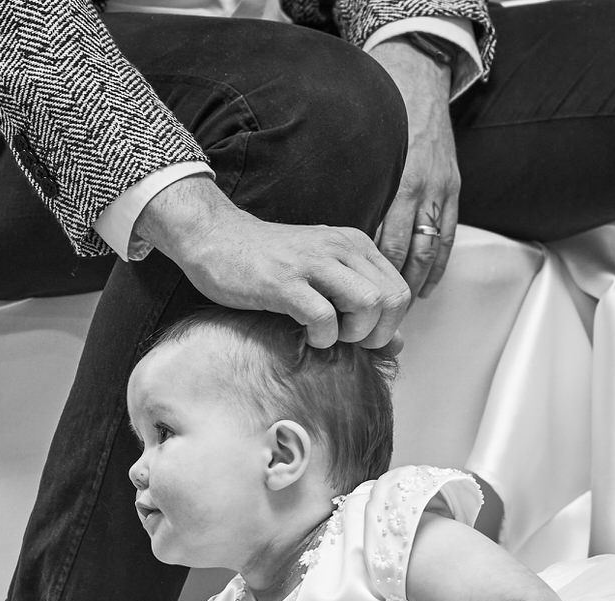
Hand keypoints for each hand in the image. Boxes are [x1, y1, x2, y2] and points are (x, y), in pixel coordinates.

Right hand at [136, 176, 409, 348]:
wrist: (214, 239)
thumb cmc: (270, 264)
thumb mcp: (325, 277)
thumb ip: (362, 306)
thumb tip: (398, 346)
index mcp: (355, 245)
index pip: (400, 291)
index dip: (388, 324)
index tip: (361, 333)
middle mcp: (340, 248)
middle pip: (391, 300)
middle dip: (376, 332)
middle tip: (348, 339)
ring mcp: (312, 263)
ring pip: (368, 304)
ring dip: (353, 333)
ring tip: (328, 334)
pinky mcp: (284, 282)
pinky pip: (325, 317)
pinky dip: (322, 336)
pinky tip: (306, 334)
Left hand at [371, 39, 460, 299]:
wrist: (417, 78)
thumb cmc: (382, 114)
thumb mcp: (361, 155)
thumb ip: (355, 192)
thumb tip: (334, 237)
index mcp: (395, 184)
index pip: (384, 244)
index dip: (373, 274)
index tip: (357, 296)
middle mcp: (420, 191)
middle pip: (407, 254)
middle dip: (393, 287)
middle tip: (375, 313)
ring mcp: (440, 192)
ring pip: (430, 251)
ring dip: (415, 283)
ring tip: (400, 308)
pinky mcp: (453, 190)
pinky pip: (447, 238)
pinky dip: (438, 266)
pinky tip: (426, 285)